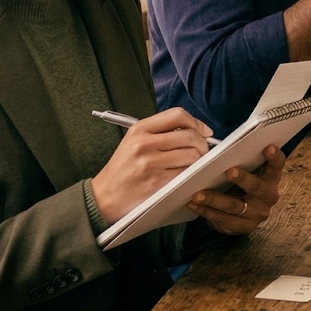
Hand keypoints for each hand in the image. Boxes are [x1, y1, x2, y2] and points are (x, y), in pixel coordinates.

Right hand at [92, 108, 212, 225]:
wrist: (105, 195)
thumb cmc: (123, 168)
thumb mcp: (134, 141)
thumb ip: (160, 132)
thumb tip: (195, 130)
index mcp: (140, 129)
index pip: (177, 115)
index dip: (196, 122)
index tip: (204, 131)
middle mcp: (145, 143)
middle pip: (189, 135)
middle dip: (202, 144)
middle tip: (202, 151)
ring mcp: (151, 162)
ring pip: (191, 155)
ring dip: (199, 160)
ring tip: (193, 164)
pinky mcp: (157, 181)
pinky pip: (185, 172)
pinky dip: (191, 173)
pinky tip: (186, 174)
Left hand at [187, 145, 285, 235]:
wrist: (245, 214)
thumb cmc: (243, 184)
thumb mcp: (249, 172)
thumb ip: (243, 161)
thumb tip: (222, 149)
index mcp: (271, 178)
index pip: (277, 165)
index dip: (274, 156)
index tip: (268, 147)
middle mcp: (268, 196)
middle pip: (256, 187)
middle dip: (243, 179)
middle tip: (229, 171)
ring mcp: (257, 214)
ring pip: (235, 206)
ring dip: (215, 199)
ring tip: (198, 194)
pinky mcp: (244, 227)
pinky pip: (223, 220)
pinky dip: (206, 211)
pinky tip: (194, 204)